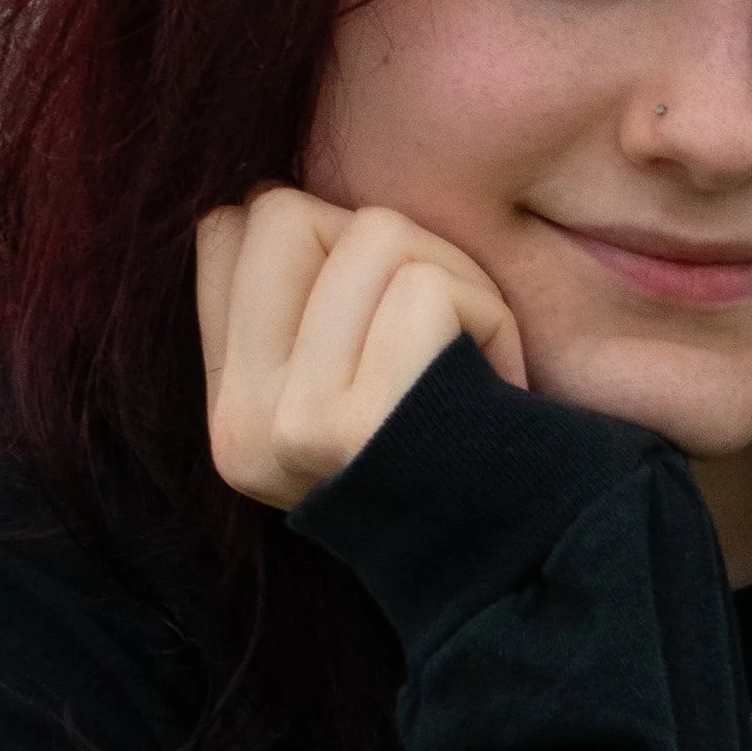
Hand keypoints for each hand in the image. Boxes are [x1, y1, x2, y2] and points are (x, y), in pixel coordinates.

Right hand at [194, 187, 526, 507]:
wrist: (526, 556)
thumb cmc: (462, 445)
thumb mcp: (355, 386)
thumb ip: (304, 307)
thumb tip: (270, 194)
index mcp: (232, 412)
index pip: (225, 232)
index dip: (321, 238)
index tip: (379, 315)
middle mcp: (241, 425)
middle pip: (282, 212)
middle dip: (382, 241)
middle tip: (431, 323)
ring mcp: (292, 427)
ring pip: (372, 234)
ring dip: (452, 274)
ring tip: (466, 353)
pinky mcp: (357, 425)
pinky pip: (426, 286)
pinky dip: (487, 313)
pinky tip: (493, 379)